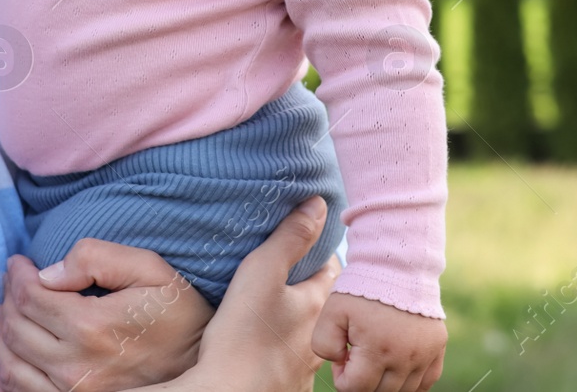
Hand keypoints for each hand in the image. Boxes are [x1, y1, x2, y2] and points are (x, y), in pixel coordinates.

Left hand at [0, 242, 211, 391]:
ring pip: (11, 364)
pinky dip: (1, 381)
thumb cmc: (177, 313)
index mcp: (90, 325)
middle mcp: (75, 364)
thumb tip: (48, 273)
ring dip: (1, 335)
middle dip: (7, 299)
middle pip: (15, 327)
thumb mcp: (150, 269)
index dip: (17, 274)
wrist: (201, 367)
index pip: (30, 296)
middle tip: (13, 284)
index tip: (18, 262)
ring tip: (5, 314)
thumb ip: (97, 257)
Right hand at [164, 197, 339, 391]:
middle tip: (293, 272)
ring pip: (311, 332)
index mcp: (318, 304)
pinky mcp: (290, 385)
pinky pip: (294, 360)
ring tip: (280, 308)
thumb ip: (290, 236)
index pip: (332, 268)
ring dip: (300, 319)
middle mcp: (320, 335)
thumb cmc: (243, 336)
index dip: (320, 252)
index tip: (307, 242)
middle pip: (325, 301)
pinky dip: (286, 348)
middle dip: (313, 285)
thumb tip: (319, 203)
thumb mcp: (262, 272)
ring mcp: (307, 365)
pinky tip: (271, 346)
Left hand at [311, 292, 446, 391]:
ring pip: (403, 390)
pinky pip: (426, 382)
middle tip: (358, 354)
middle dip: (363, 380)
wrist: (397, 264)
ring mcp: (425, 355)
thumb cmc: (361, 288)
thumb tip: (340, 363)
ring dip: (385, 381)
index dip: (343, 377)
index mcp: (378, 349)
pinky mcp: (438, 348)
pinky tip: (396, 364)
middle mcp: (405, 357)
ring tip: (376, 356)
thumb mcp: (331, 312)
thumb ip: (324, 344)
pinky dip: (410, 381)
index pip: (356, 389)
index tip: (343, 356)